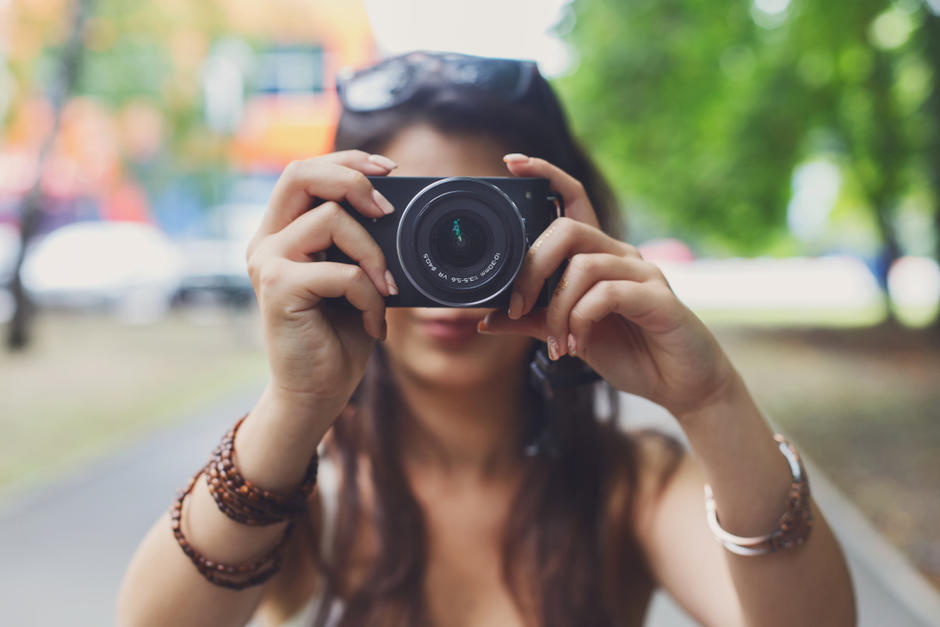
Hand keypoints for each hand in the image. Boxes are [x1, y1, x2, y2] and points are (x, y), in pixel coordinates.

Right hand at [245, 151, 399, 411]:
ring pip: (329, 219)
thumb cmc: (339, 336)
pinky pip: (341, 272)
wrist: (317, 392)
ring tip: (385, 290)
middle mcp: (267, 241)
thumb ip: (360, 242)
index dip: (347, 161)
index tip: (390, 170)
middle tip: (388, 209)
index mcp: (282, 233)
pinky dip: (369, 296)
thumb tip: (395, 209)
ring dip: (373, 254)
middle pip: (300, 173)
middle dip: (352, 179)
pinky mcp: (278, 289)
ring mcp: (268, 263)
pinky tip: (373, 322)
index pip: (305, 172)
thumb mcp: (355, 277)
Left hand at [479, 154, 740, 420]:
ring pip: (583, 267)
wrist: (679, 384)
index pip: (573, 199)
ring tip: (557, 343)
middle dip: (533, 267)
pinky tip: (578, 345)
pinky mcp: (658, 298)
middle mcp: (620, 256)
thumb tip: (486, 320)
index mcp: (598, 256)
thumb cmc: (629, 352)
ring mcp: (642, 273)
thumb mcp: (570, 334)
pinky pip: (607, 294)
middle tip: (517, 307)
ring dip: (557, 310)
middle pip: (567, 230)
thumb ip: (533, 322)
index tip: (513, 162)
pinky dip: (582, 321)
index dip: (546, 175)